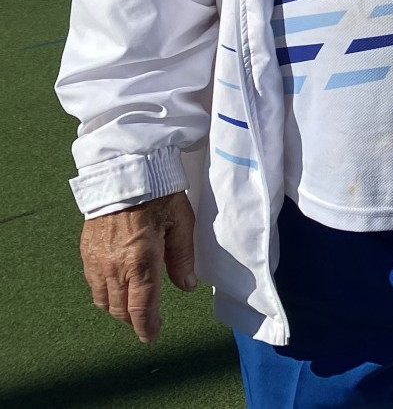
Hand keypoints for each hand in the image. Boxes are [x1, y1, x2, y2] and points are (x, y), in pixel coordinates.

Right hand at [80, 193, 197, 343]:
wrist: (123, 173)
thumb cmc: (158, 195)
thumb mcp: (181, 223)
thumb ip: (182, 258)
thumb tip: (188, 287)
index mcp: (140, 261)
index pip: (140, 308)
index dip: (147, 327)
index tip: (153, 337)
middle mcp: (114, 267)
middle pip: (119, 310)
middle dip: (134, 321)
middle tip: (148, 323)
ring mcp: (96, 261)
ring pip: (103, 301)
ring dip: (118, 309)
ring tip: (134, 307)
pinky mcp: (86, 253)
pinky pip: (93, 284)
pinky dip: (105, 293)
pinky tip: (118, 287)